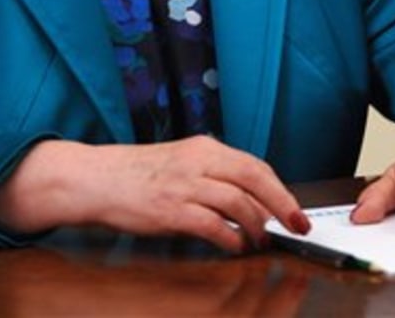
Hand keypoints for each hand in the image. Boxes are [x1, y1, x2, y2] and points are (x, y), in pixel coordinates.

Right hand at [0, 135, 309, 252]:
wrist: (98, 178)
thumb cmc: (138, 174)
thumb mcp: (182, 162)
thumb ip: (213, 174)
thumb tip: (251, 199)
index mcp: (204, 148)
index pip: (255, 165)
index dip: (280, 189)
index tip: (295, 210)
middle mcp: (198, 161)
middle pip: (254, 178)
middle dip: (281, 205)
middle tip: (297, 227)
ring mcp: (184, 184)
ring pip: (237, 202)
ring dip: (256, 226)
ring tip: (260, 242)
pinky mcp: (170, 209)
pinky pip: (212, 225)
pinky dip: (229, 238)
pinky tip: (234, 247)